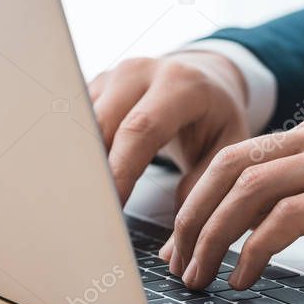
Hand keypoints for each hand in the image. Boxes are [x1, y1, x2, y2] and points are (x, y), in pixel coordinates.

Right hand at [88, 52, 249, 204]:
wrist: (203, 76)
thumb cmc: (215, 114)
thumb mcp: (228, 143)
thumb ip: (205, 182)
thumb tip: (178, 231)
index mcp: (180, 83)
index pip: (141, 128)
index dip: (121, 170)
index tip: (112, 208)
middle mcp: (140, 72)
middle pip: (102, 124)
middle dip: (94, 172)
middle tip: (91, 213)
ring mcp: (112, 76)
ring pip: (81, 123)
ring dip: (80, 163)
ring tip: (84, 200)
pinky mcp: (94, 86)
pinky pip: (75, 122)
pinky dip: (76, 153)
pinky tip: (79, 180)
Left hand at [162, 105, 303, 289]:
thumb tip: (280, 216)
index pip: (244, 154)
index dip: (204, 194)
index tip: (186, 233)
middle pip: (232, 166)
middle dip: (193, 213)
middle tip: (175, 255)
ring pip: (249, 190)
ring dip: (213, 236)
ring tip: (198, 273)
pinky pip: (285, 220)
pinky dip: (254, 250)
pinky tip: (244, 276)